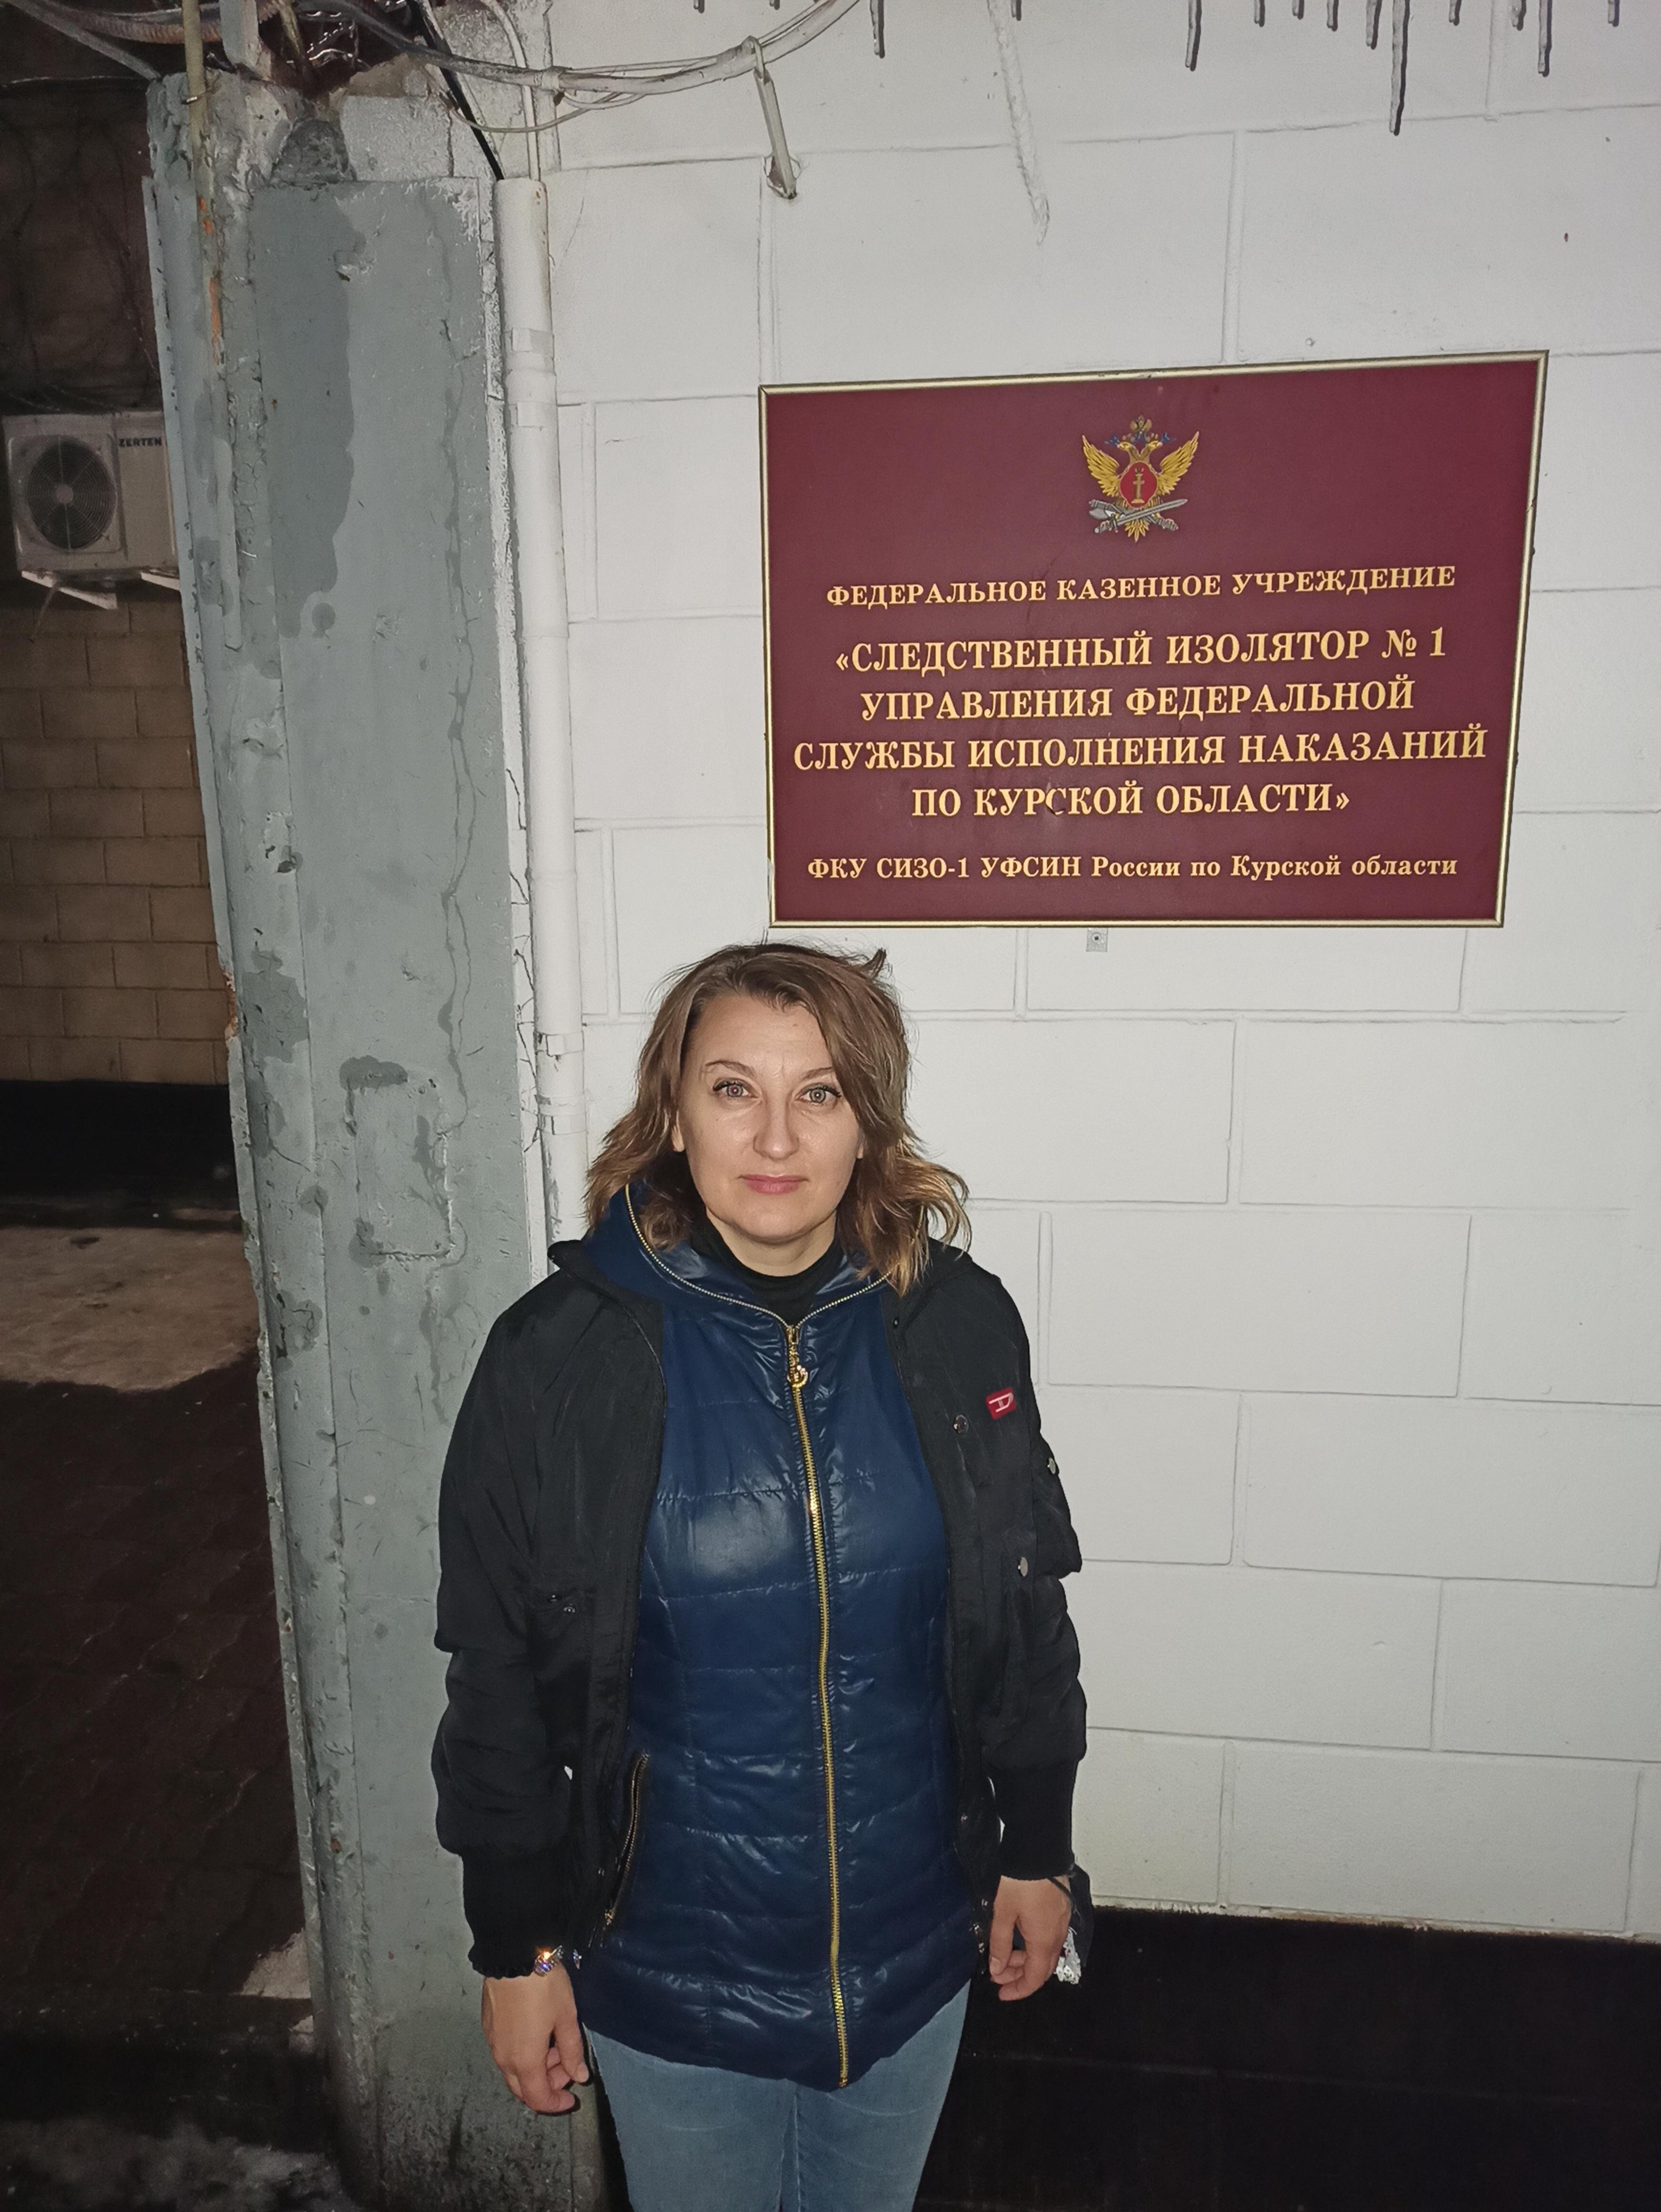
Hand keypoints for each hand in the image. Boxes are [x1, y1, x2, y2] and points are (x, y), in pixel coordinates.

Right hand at [481, 1963, 588, 2113]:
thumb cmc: (543, 1987)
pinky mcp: (488, 2026)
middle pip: (523, 2088)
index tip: (573, 2097)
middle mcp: (503, 2058)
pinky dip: (523, 2054)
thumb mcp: (566, 2018)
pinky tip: (538, 2033)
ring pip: (513, 2070)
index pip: (538, 2099)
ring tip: (556, 2044)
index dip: (556, 2104)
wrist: (513, 1955)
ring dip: (536, 2068)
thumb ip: (572, 2051)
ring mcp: (492, 2042)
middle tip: (567, 2066)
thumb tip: (579, 2076)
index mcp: (524, 2061)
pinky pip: (506, 2053)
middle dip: (547, 2085)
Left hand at [987, 1874, 1070, 2001]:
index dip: (1019, 1990)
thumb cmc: (1019, 1882)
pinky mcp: (1061, 1908)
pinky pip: (1050, 1937)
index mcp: (1044, 1941)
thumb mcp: (1003, 1914)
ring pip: (1046, 1952)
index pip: (1035, 1978)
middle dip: (1020, 1976)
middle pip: (1042, 1967)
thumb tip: (997, 1970)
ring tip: (1004, 1956)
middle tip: (999, 1976)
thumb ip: (1000, 1945)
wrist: (1039, 1850)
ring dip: (1026, 1959)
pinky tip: (1019, 1937)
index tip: (1002, 1994)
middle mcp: (1057, 1935)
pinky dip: (1034, 1945)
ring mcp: (1062, 1921)